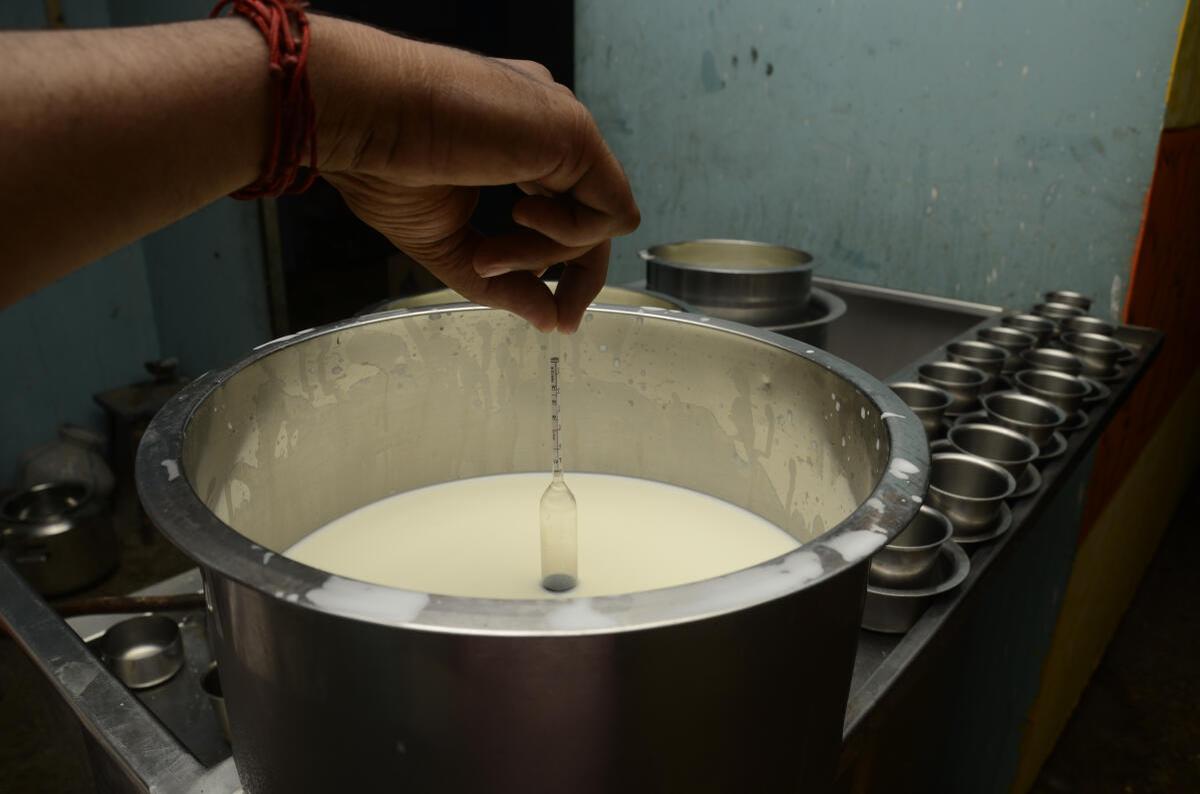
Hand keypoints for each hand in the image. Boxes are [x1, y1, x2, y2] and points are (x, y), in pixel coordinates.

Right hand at [311, 18, 639, 331]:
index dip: (567, 263)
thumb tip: (548, 318)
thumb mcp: (449, 243)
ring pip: (598, 219)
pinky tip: (516, 218)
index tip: (557, 314)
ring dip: (545, 254)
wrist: (359, 118)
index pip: (570, 207)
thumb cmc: (380, 163)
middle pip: (595, 215)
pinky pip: (610, 209)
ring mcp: (563, 125)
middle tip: (560, 319)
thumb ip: (504, 282)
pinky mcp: (574, 131)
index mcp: (518, 139)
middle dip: (579, 275)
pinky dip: (568, 236)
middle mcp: (547, 127)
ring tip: (488, 252)